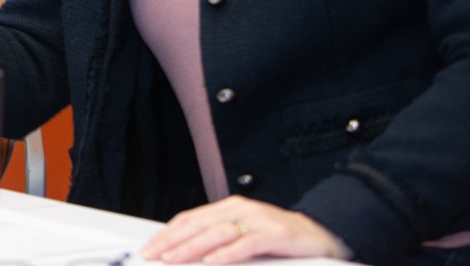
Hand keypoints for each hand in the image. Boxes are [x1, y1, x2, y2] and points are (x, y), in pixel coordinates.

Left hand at [140, 195, 351, 263]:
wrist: (319, 234)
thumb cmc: (277, 238)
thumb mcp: (243, 234)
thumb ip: (218, 240)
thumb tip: (185, 252)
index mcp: (228, 208)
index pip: (190, 219)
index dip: (168, 233)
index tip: (150, 247)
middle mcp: (240, 210)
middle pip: (199, 225)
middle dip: (173, 241)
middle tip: (154, 254)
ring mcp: (258, 220)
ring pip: (218, 233)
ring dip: (193, 247)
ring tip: (173, 259)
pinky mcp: (275, 234)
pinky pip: (247, 244)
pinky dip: (227, 254)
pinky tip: (212, 262)